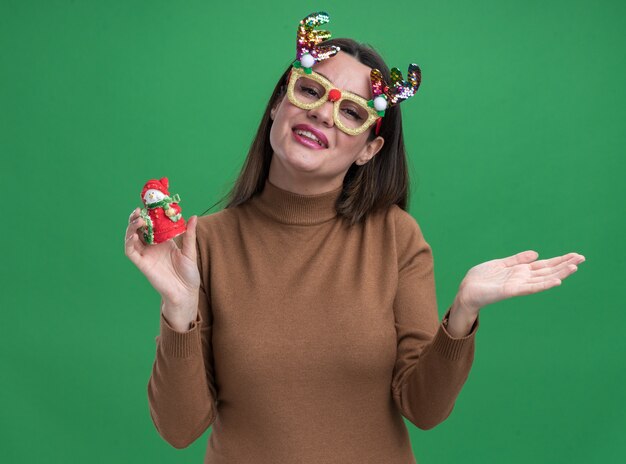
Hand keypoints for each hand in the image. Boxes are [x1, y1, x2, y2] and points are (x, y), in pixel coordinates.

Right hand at [124, 208, 200, 323]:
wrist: (185, 292)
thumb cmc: (189, 273)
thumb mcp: (190, 251)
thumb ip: (189, 234)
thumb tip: (193, 216)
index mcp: (163, 241)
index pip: (152, 224)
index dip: (149, 214)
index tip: (150, 203)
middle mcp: (152, 246)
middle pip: (139, 229)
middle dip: (136, 218)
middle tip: (140, 210)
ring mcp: (146, 255)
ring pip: (131, 238)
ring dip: (131, 227)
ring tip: (138, 219)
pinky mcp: (142, 264)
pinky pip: (130, 251)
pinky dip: (129, 242)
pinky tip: (134, 234)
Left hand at [457, 250, 585, 315]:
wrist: (466, 291)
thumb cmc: (481, 279)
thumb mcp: (501, 264)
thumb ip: (518, 260)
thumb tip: (536, 253)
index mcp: (520, 271)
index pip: (544, 265)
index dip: (560, 260)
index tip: (575, 255)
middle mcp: (523, 278)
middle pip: (548, 271)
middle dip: (565, 265)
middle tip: (582, 258)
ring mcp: (518, 285)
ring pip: (543, 278)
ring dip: (559, 273)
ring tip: (574, 267)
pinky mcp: (511, 290)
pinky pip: (530, 287)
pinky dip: (544, 284)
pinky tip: (556, 281)